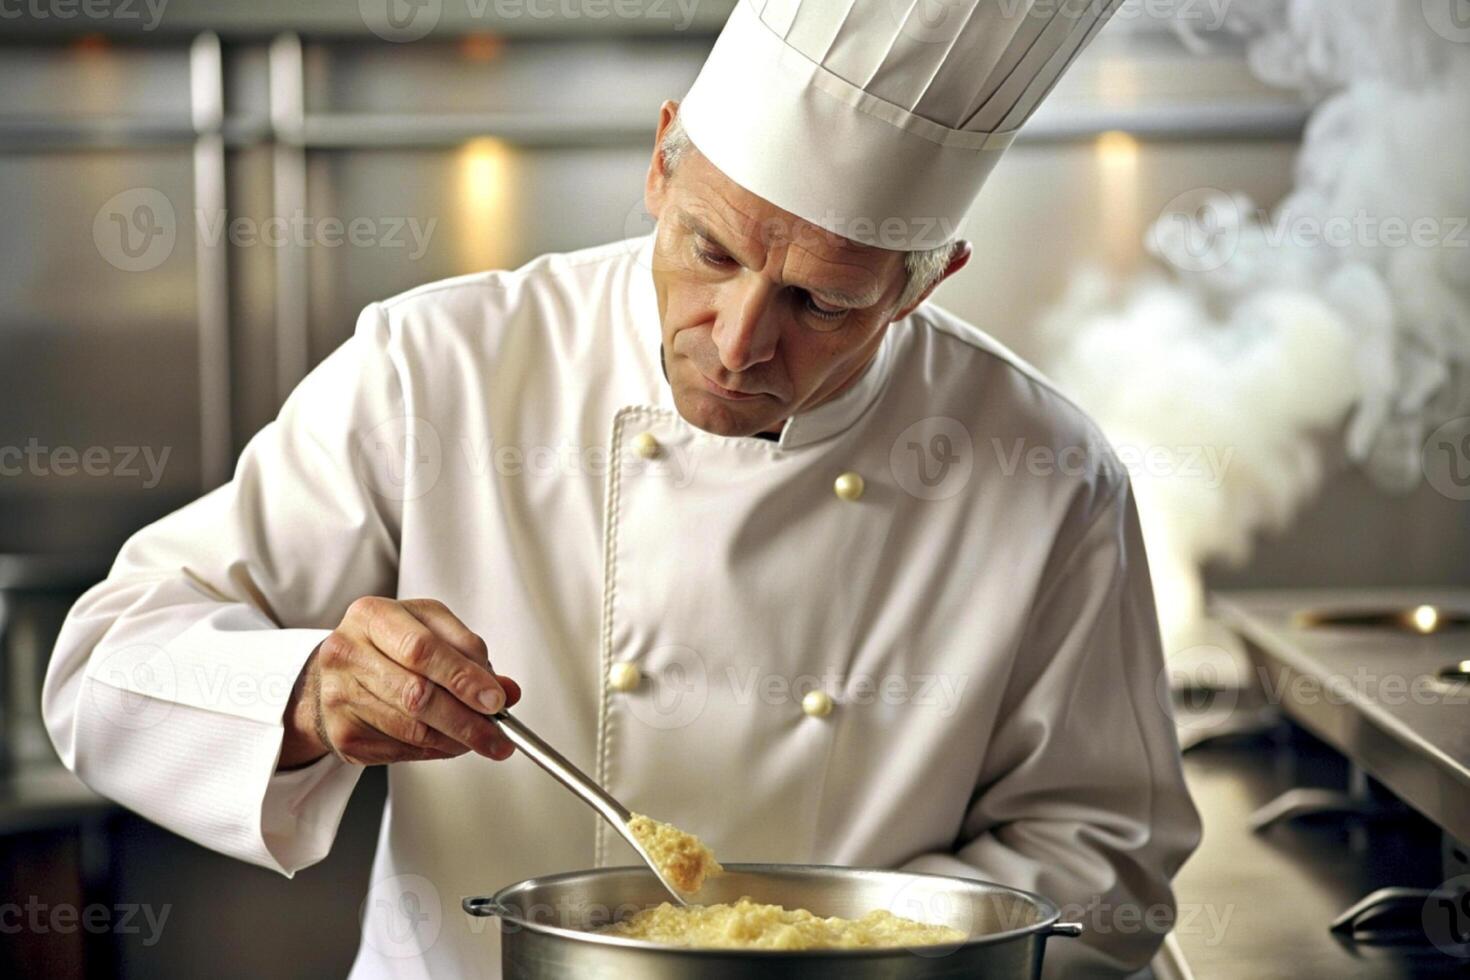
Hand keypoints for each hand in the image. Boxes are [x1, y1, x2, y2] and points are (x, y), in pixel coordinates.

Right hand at [279, 597, 520, 768]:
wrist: (334, 673)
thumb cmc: (389, 644)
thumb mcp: (431, 628)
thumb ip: (470, 653)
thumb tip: (506, 690)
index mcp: (372, 615)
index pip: (421, 650)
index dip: (462, 678)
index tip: (494, 699)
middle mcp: (347, 654)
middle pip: (417, 695)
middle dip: (467, 720)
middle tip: (498, 735)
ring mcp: (339, 696)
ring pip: (412, 730)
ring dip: (455, 740)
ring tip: (481, 739)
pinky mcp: (341, 734)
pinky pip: (401, 750)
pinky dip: (434, 750)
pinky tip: (448, 742)